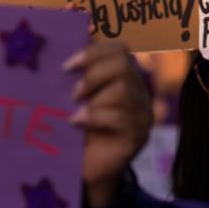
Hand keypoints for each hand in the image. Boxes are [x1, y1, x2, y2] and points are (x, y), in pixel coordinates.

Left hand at [64, 41, 151, 206]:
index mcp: (125, 77)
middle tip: (73, 93)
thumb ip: (76, 74)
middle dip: (93, 75)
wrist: (86, 171)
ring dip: (94, 98)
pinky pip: (121, 117)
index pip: (120, 49)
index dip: (94, 52)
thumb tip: (65, 35)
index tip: (67, 66)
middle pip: (123, 65)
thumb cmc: (78, 129)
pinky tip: (77, 123)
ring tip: (75, 109)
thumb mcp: (77, 97)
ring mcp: (143, 114)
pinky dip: (95, 117)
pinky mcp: (138, 136)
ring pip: (123, 90)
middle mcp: (139, 92)